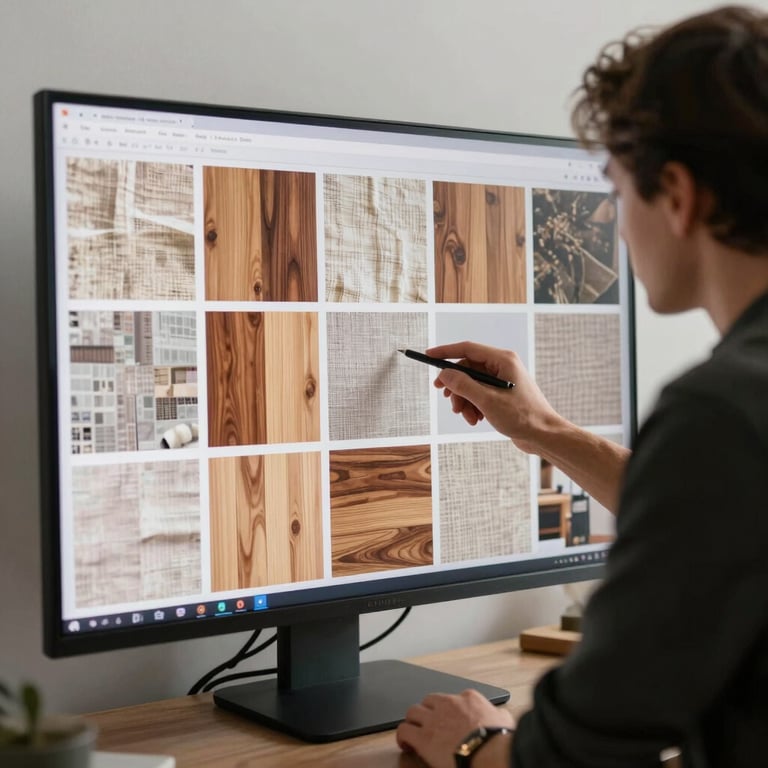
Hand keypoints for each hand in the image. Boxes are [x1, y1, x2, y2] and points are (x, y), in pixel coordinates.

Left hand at [396, 689, 514, 767]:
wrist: (488, 753)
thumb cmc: (498, 740)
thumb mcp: (504, 720)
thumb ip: (499, 714)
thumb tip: (501, 716)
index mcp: (468, 698)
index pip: (453, 698)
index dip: (448, 710)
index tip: (449, 720)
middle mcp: (448, 703)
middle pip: (428, 700)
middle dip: (426, 711)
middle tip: (428, 724)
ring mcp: (434, 719)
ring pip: (412, 712)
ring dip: (413, 722)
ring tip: (414, 733)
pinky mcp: (423, 737)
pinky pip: (404, 731)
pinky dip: (403, 737)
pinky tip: (406, 745)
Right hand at [427, 341, 561, 453]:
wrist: (544, 435)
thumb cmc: (522, 416)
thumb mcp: (487, 401)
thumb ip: (463, 385)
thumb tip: (444, 374)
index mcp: (502, 360)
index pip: (467, 349)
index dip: (446, 352)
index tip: (429, 356)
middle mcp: (503, 366)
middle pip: (467, 369)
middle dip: (457, 388)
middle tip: (449, 401)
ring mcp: (503, 380)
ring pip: (471, 385)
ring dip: (465, 401)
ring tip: (468, 417)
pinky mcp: (502, 394)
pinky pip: (479, 395)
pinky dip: (473, 407)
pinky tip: (476, 419)